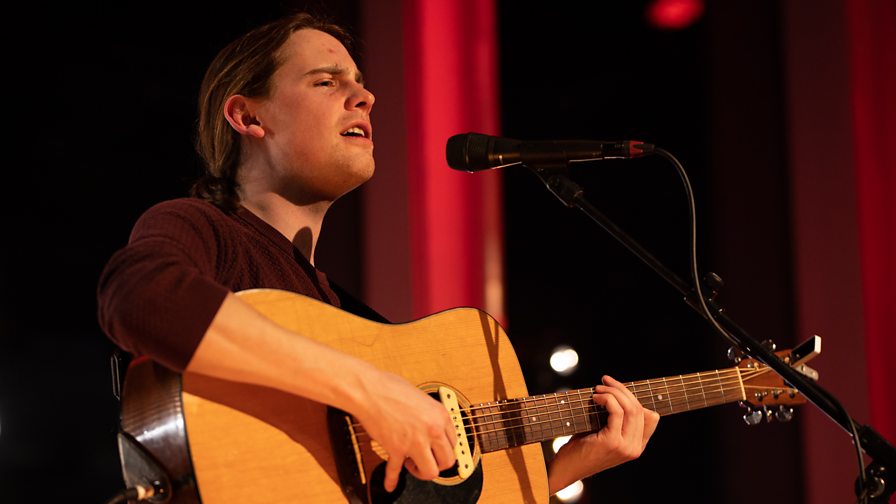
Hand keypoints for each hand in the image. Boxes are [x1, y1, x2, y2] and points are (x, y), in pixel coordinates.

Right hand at [353, 369, 457, 491]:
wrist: (369, 390)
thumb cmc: (391, 387)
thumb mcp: (422, 397)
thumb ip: (430, 415)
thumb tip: (433, 426)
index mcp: (441, 415)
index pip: (454, 442)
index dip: (443, 448)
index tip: (436, 449)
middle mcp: (433, 430)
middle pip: (447, 460)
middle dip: (438, 463)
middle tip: (427, 459)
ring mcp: (415, 441)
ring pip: (431, 471)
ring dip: (423, 472)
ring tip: (413, 465)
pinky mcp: (396, 449)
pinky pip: (396, 471)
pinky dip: (392, 479)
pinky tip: (391, 484)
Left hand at [548, 375, 659, 493]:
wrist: (565, 469)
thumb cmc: (580, 448)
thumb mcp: (604, 433)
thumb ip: (617, 420)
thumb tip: (619, 393)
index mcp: (637, 447)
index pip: (650, 417)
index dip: (634, 397)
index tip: (616, 387)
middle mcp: (635, 449)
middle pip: (640, 409)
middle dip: (622, 389)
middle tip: (605, 380)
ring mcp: (626, 447)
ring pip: (630, 408)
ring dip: (613, 391)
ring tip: (598, 388)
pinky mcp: (612, 442)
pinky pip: (616, 411)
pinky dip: (607, 398)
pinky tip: (595, 397)